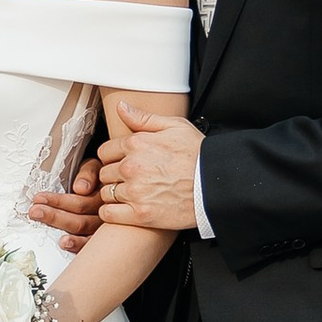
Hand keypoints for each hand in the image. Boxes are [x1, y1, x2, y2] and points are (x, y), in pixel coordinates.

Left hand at [27, 155, 102, 253]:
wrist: (115, 184)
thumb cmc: (100, 176)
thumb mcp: (96, 167)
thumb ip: (89, 173)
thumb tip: (81, 188)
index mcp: (106, 196)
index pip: (81, 203)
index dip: (59, 202)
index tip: (39, 198)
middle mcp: (108, 215)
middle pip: (81, 220)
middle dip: (54, 216)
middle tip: (35, 211)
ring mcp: (105, 230)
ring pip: (83, 231)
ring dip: (60, 226)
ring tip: (41, 221)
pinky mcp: (101, 240)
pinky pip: (89, 245)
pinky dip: (77, 245)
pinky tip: (64, 244)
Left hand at [98, 108, 203, 232]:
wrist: (217, 185)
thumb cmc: (200, 155)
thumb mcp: (175, 126)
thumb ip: (144, 118)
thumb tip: (122, 107)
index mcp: (136, 144)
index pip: (105, 151)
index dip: (114, 157)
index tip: (124, 162)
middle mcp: (131, 167)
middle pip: (104, 173)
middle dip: (114, 175)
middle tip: (130, 179)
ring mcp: (135, 192)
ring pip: (106, 193)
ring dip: (115, 194)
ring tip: (133, 194)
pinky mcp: (140, 215)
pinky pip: (108, 214)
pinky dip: (111, 213)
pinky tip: (124, 209)